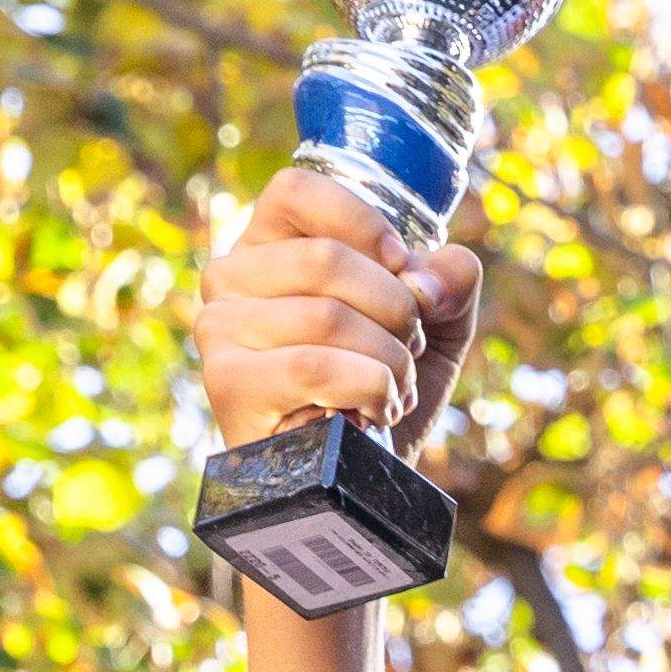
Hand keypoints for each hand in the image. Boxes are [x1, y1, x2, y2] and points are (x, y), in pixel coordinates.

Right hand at [195, 164, 485, 457]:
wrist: (359, 481)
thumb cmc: (385, 390)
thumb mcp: (437, 326)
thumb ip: (451, 280)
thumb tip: (424, 280)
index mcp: (270, 246)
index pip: (298, 190)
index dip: (365, 225)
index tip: (403, 270)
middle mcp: (230, 278)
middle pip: (326, 258)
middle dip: (396, 311)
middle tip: (407, 351)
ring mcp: (220, 329)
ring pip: (326, 316)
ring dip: (388, 361)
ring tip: (391, 390)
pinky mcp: (227, 383)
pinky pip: (314, 366)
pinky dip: (367, 388)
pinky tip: (370, 413)